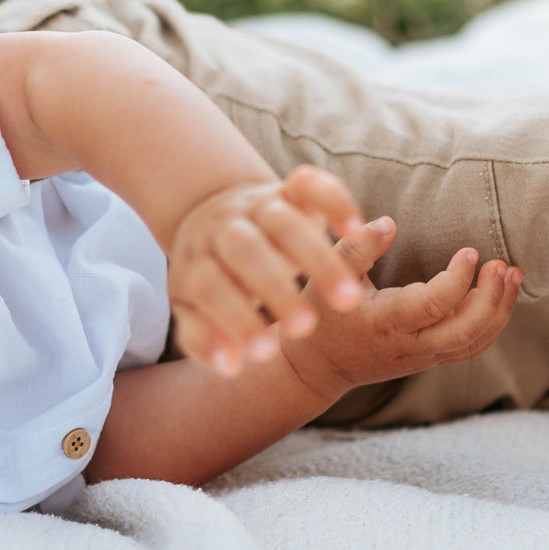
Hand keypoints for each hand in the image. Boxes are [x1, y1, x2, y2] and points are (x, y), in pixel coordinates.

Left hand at [167, 166, 371, 374]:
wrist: (209, 214)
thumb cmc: (211, 278)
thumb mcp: (193, 309)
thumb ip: (204, 338)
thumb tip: (231, 365)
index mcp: (197, 261)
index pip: (210, 286)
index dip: (234, 319)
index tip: (263, 353)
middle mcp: (225, 228)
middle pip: (244, 249)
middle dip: (275, 288)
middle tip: (305, 328)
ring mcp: (257, 205)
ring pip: (284, 221)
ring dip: (318, 258)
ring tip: (348, 300)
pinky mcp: (288, 189)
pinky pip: (310, 184)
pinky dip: (336, 202)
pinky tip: (355, 231)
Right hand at [279, 216, 521, 402]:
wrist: (320, 365)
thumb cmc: (326, 314)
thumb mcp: (331, 276)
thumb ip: (358, 247)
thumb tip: (390, 223)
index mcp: (387, 322)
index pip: (435, 304)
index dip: (459, 279)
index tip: (470, 251)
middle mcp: (410, 345)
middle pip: (465, 331)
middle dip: (491, 298)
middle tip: (501, 264)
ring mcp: (423, 356)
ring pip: (474, 342)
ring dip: (500, 310)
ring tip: (512, 274)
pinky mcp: (430, 358)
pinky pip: (471, 347)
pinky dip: (493, 324)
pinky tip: (500, 296)